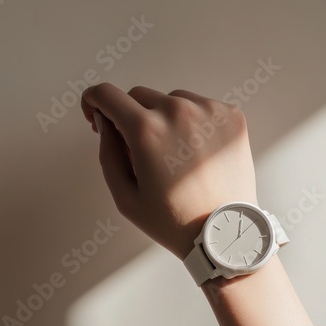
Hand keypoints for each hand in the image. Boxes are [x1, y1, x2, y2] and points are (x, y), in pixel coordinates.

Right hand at [81, 83, 258, 259]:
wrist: (224, 231)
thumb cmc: (176, 221)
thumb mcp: (126, 196)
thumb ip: (108, 152)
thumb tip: (106, 120)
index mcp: (147, 131)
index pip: (107, 94)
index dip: (94, 102)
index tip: (97, 114)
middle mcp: (179, 112)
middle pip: (139, 96)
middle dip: (131, 117)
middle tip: (140, 149)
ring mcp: (210, 111)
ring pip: (172, 100)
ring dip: (164, 118)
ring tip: (175, 154)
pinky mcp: (232, 116)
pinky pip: (201, 107)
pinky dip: (194, 122)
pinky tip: (197, 151)